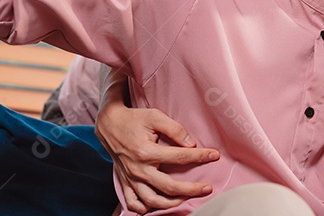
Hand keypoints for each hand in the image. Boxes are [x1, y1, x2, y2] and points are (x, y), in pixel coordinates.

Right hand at [95, 101, 219, 212]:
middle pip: (168, 187)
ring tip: (186, 198)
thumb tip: (191, 143)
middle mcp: (138, 169)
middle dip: (191, 190)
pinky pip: (134, 203)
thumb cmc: (134, 119)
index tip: (214, 155)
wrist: (109, 124)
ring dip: (171, 203)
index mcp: (147, 152)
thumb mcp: (155, 116)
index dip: (200, 156)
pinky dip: (145, 209)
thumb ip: (175, 129)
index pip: (180, 157)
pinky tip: (158, 204)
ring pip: (152, 200)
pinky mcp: (124, 182)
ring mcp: (131, 178)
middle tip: (207, 188)